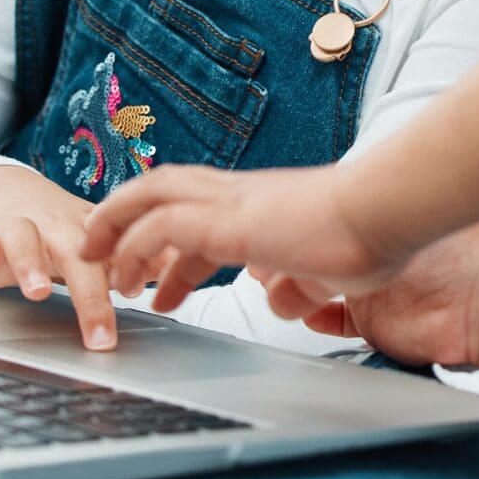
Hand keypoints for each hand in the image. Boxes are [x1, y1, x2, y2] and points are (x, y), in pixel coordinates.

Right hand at [0, 164, 125, 350]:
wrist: (7, 192)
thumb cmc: (58, 229)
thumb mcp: (95, 242)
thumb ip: (130, 259)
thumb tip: (176, 270)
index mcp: (89, 231)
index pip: (114, 253)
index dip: (128, 272)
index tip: (138, 299)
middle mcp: (55, 228)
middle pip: (76, 253)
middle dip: (89, 294)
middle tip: (100, 331)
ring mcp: (16, 228)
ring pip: (23, 238)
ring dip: (30, 263)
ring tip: (38, 292)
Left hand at [79, 163, 392, 314]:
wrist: (385, 210)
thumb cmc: (371, 235)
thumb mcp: (326, 266)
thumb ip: (300, 278)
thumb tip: (287, 293)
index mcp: (261, 202)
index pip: (200, 209)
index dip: (171, 240)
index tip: (157, 276)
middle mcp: (240, 194)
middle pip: (165, 185)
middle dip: (125, 214)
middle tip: (99, 251)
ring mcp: (232, 203)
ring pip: (152, 195)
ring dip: (116, 225)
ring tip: (93, 262)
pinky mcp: (228, 223)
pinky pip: (161, 228)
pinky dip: (135, 248)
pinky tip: (126, 277)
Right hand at [256, 222, 478, 370]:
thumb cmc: (463, 253)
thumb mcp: (405, 224)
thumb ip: (367, 209)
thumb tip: (336, 191)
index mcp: (376, 221)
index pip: (321, 220)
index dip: (294, 226)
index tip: (273, 227)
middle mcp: (370, 253)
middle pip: (308, 256)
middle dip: (286, 258)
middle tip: (273, 259)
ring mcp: (369, 290)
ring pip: (312, 289)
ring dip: (295, 289)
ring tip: (288, 285)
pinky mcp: (373, 323)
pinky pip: (333, 322)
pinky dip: (317, 318)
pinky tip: (309, 311)